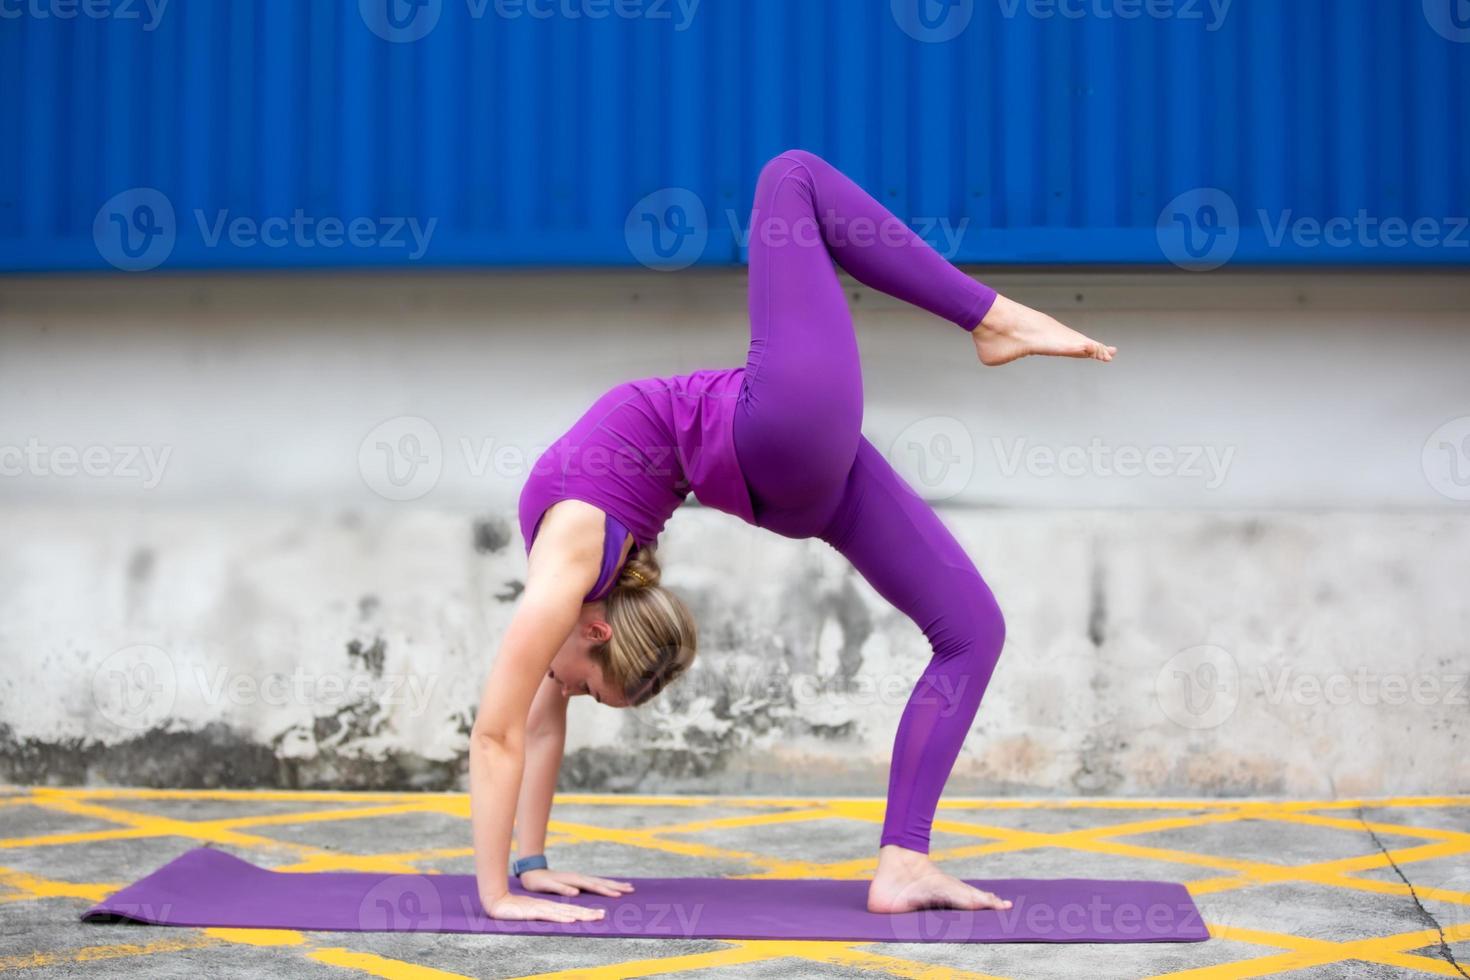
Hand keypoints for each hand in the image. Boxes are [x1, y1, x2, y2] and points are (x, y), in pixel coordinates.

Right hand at [482, 891, 606, 922]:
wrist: (497, 901)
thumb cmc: (514, 908)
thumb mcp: (533, 912)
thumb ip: (544, 914)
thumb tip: (556, 919)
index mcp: (550, 906)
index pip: (571, 910)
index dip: (586, 912)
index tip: (600, 914)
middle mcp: (549, 906)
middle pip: (572, 910)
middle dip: (588, 913)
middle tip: (603, 915)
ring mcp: (542, 908)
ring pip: (565, 912)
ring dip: (581, 915)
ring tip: (594, 917)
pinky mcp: (534, 912)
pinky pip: (550, 916)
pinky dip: (562, 918)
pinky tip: (571, 920)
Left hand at [521, 868, 634, 897]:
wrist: (532, 871)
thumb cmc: (538, 881)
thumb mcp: (547, 885)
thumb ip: (562, 888)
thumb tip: (576, 892)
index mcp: (574, 880)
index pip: (594, 886)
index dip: (607, 890)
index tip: (619, 894)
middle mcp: (579, 877)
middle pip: (601, 882)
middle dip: (616, 886)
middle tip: (631, 889)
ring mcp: (579, 877)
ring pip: (600, 881)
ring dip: (613, 884)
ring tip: (626, 886)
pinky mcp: (577, 879)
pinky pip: (595, 882)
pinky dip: (604, 884)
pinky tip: (609, 886)